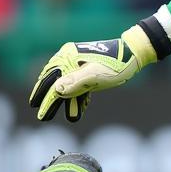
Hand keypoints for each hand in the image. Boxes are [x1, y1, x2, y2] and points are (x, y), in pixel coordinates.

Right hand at [29, 25, 154, 122]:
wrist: (134, 55)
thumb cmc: (116, 64)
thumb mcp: (96, 75)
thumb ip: (76, 81)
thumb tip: (56, 90)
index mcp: (68, 56)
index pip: (51, 79)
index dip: (43, 95)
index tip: (36, 108)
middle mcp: (70, 58)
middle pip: (55, 81)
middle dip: (49, 99)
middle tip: (42, 116)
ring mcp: (79, 64)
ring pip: (67, 85)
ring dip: (64, 101)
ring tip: (59, 116)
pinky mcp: (88, 70)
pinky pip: (78, 84)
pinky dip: (76, 97)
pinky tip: (77, 109)